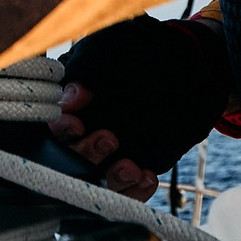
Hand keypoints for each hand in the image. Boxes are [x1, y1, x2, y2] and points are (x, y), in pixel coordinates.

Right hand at [47, 14, 232, 201]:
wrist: (186, 62)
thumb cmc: (139, 49)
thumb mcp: (112, 48)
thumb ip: (89, 69)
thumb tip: (70, 98)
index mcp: (71, 105)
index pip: (53, 126)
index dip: (61, 130)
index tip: (75, 124)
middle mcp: (84, 133)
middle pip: (71, 160)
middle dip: (86, 153)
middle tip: (109, 138)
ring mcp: (109, 155)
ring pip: (98, 181)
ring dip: (111, 179)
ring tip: (131, 168)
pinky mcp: (135, 168)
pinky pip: (129, 192)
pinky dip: (136, 191)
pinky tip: (148, 177)